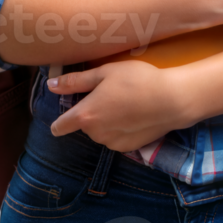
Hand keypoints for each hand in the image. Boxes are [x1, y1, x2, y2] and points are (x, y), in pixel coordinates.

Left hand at [47, 62, 190, 151]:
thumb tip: (51, 86)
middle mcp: (95, 134)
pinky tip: (135, 115)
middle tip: (110, 94)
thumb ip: (75, 81)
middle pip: (84, 125)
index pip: (60, 127)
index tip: (67, 113)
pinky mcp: (128, 149)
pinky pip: (115, 138)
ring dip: (106, 121)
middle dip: (92, 112)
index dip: (60, 121)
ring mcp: (112, 144)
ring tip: (126, 103)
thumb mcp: (105, 73)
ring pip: (100, 132)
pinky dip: (120, 129)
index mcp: (86, 115)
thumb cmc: (136, 80)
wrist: (171, 100)